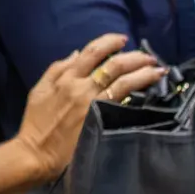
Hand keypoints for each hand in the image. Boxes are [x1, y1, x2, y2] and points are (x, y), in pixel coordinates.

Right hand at [10, 33, 165, 180]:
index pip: (92, 52)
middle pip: (114, 64)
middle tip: (149, 56)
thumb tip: (77, 54)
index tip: (123, 39)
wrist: (36, 153)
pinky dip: (138, 92)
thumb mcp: (39, 90)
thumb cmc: (36, 124)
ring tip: (159, 70)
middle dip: (135, 57)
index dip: (110, 42)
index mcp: (66, 78)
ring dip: (144, 72)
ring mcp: (93, 103)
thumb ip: (56, 70)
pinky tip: (150, 90)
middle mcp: (82, 87)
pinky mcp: (102, 119)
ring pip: (124, 81)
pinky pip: (124, 101)